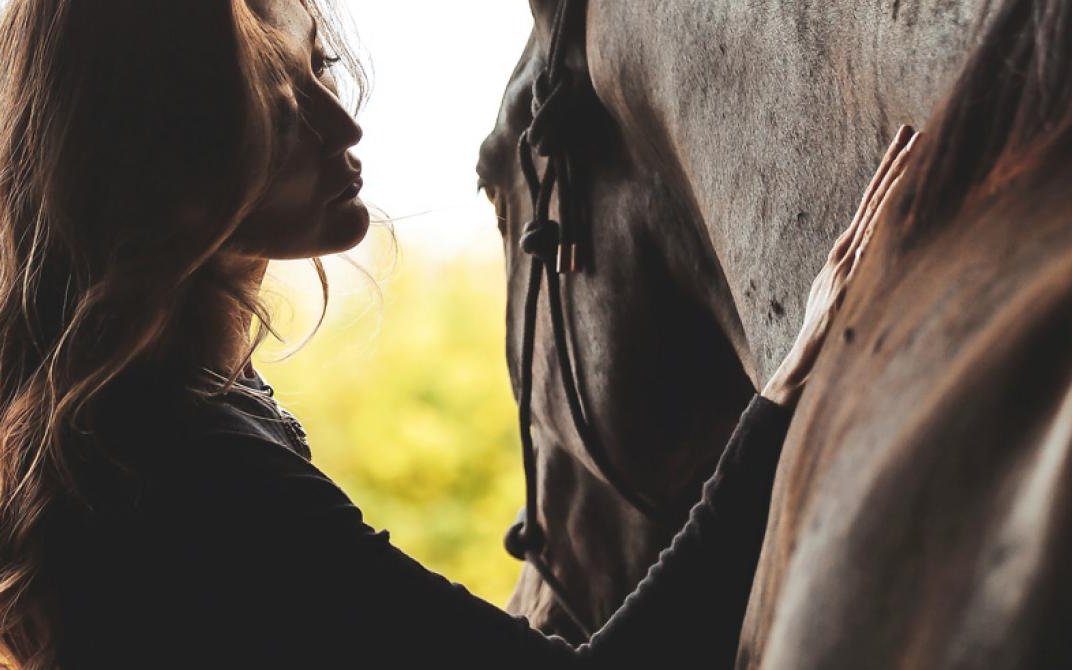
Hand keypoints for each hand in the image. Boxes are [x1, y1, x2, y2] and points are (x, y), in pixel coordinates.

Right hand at [762, 125, 919, 407]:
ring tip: (918, 147)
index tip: (904, 143)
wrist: (804, 366)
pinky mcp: (853, 282)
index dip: (886, 173)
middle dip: (894, 163)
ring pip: (879, 212)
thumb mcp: (840, 300)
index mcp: (843, 255)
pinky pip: (877, 242)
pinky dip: (890, 216)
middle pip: (875, 199)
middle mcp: (845, 254)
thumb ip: (857, 278)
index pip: (870, 205)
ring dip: (898, 178)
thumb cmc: (824, 340)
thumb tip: (875, 267)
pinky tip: (905, 196)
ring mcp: (849, 265)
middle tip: (912, 129)